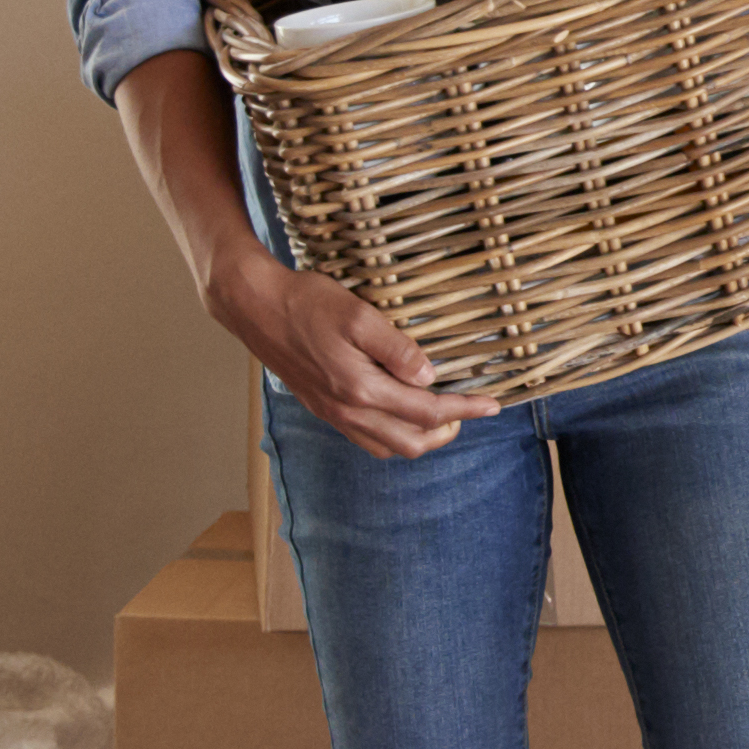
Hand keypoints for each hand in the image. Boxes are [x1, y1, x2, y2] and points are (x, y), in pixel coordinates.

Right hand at [203, 246, 494, 457]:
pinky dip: (393, 435)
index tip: (493, 405)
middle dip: (448, 431)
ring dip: (420, 437)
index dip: (465, 410)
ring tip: (443, 416)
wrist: (255, 307)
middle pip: (411, 442)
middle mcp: (346, 410)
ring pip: (387, 446)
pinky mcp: (322, 408)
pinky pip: (365, 438)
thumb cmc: (307, 303)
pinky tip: (401, 414)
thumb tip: (428, 377)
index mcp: (360, 389)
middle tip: (471, 409)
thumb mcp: (359, 315)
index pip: (427, 412)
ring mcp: (332, 413)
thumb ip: (396, 349)